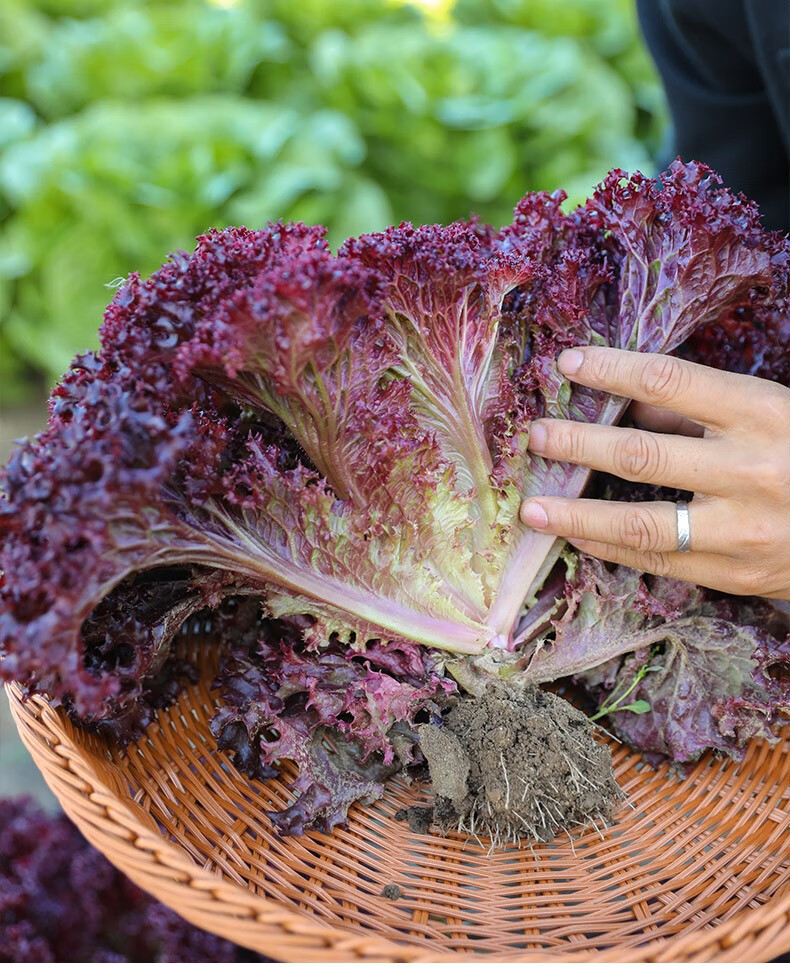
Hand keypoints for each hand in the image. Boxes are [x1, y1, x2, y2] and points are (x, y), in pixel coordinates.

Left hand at [519, 346, 789, 598]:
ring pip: (642, 524)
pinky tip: (573, 534)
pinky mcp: (735, 574)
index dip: (613, 369)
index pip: (670, 381)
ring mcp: (743, 530)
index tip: (568, 363)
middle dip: (578, 443)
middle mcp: (752, 471)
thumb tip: (628, 404)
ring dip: (577, 514)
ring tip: (532, 507)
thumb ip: (698, 409)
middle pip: (643, 455)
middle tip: (535, 435)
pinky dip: (608, 547)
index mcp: (765, 414)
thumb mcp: (771, 413)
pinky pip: (657, 561)